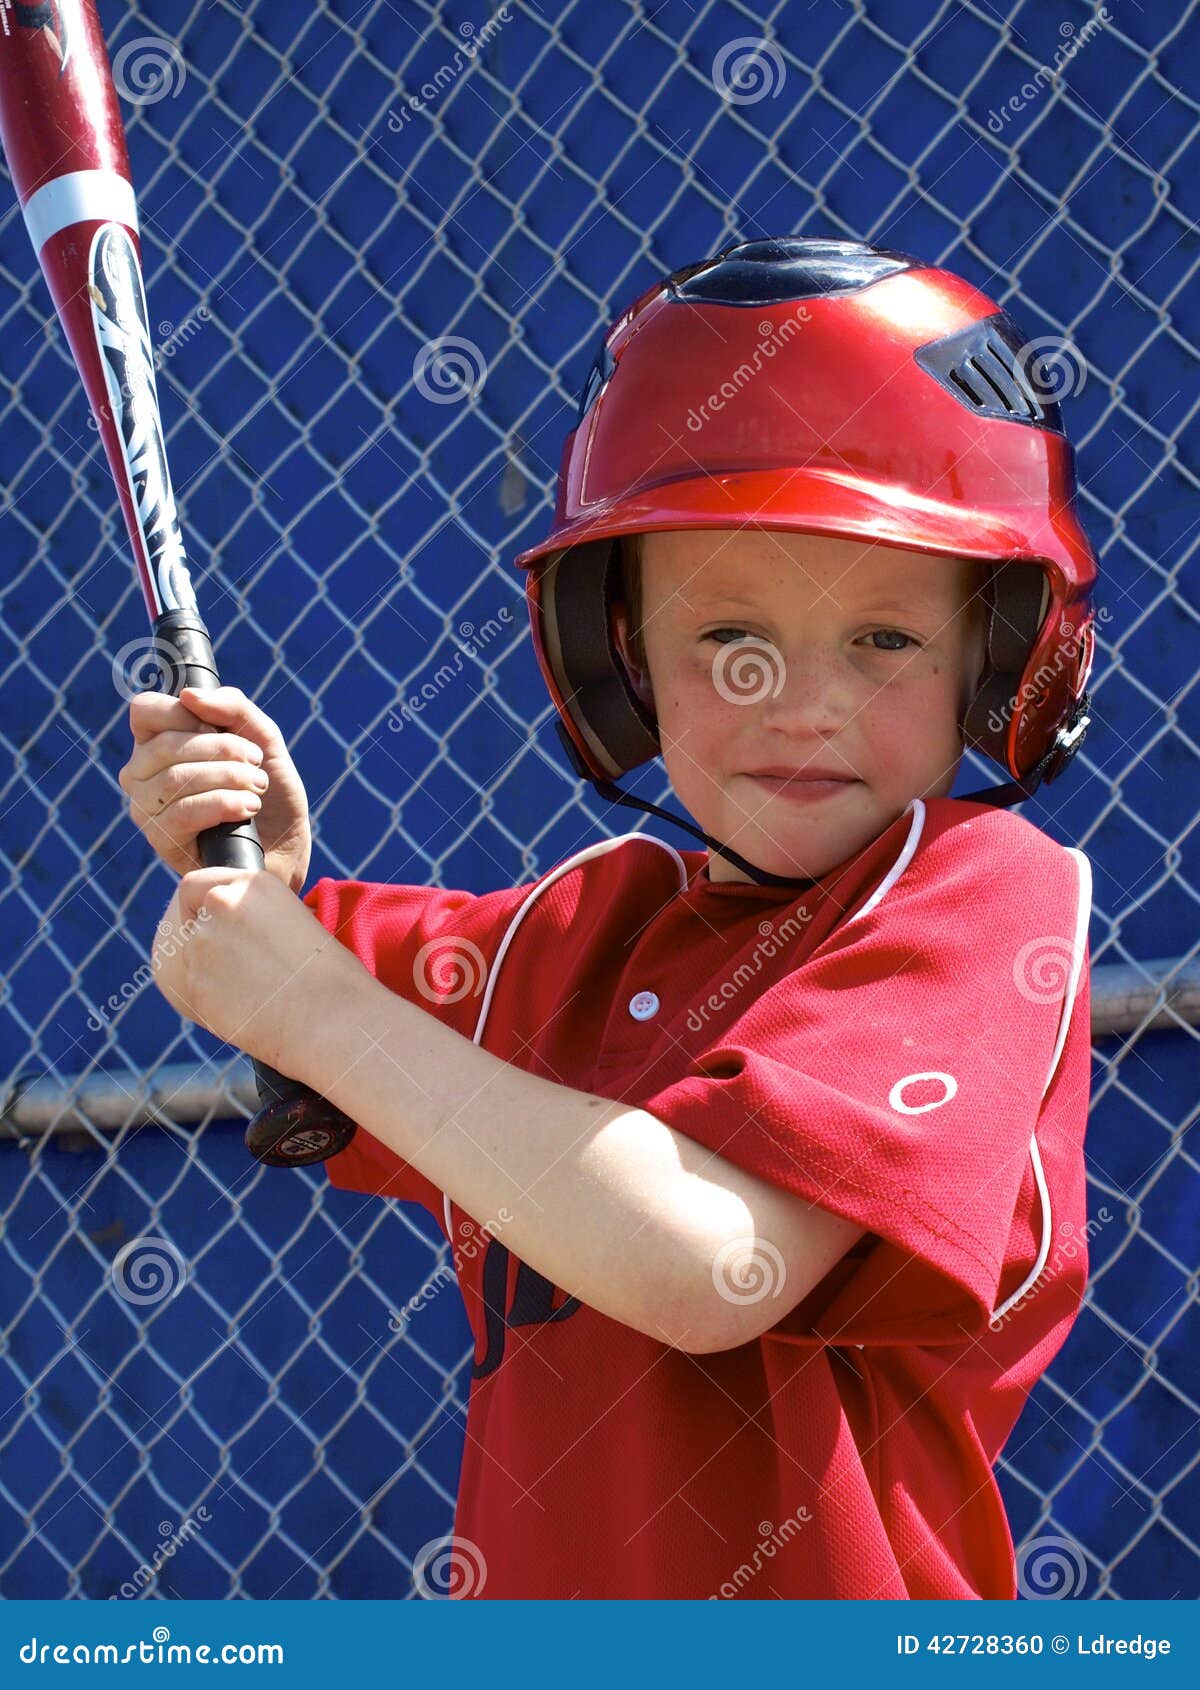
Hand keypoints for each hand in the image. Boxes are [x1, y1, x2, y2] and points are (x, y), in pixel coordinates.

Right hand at [119, 685, 311, 892]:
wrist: (286, 847)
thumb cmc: (270, 791)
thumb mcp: (263, 738)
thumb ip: (233, 708)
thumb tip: (190, 695)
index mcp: (158, 742)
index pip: (146, 710)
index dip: (185, 713)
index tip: (220, 727)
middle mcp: (142, 773)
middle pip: (166, 745)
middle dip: (222, 748)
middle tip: (256, 762)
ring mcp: (146, 808)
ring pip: (175, 779)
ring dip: (229, 777)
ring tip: (258, 787)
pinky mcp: (161, 840)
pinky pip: (183, 812)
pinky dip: (224, 803)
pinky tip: (248, 807)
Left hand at [151, 865, 360, 1074]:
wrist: (331, 1017)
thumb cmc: (324, 973)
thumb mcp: (292, 920)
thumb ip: (248, 914)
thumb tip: (218, 926)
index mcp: (251, 883)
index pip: (195, 885)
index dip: (201, 907)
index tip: (215, 926)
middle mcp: (221, 904)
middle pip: (187, 919)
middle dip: (203, 939)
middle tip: (237, 964)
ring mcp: (203, 943)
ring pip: (188, 955)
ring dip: (208, 970)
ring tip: (255, 988)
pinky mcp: (194, 982)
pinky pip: (193, 988)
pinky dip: (212, 998)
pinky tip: (247, 1005)